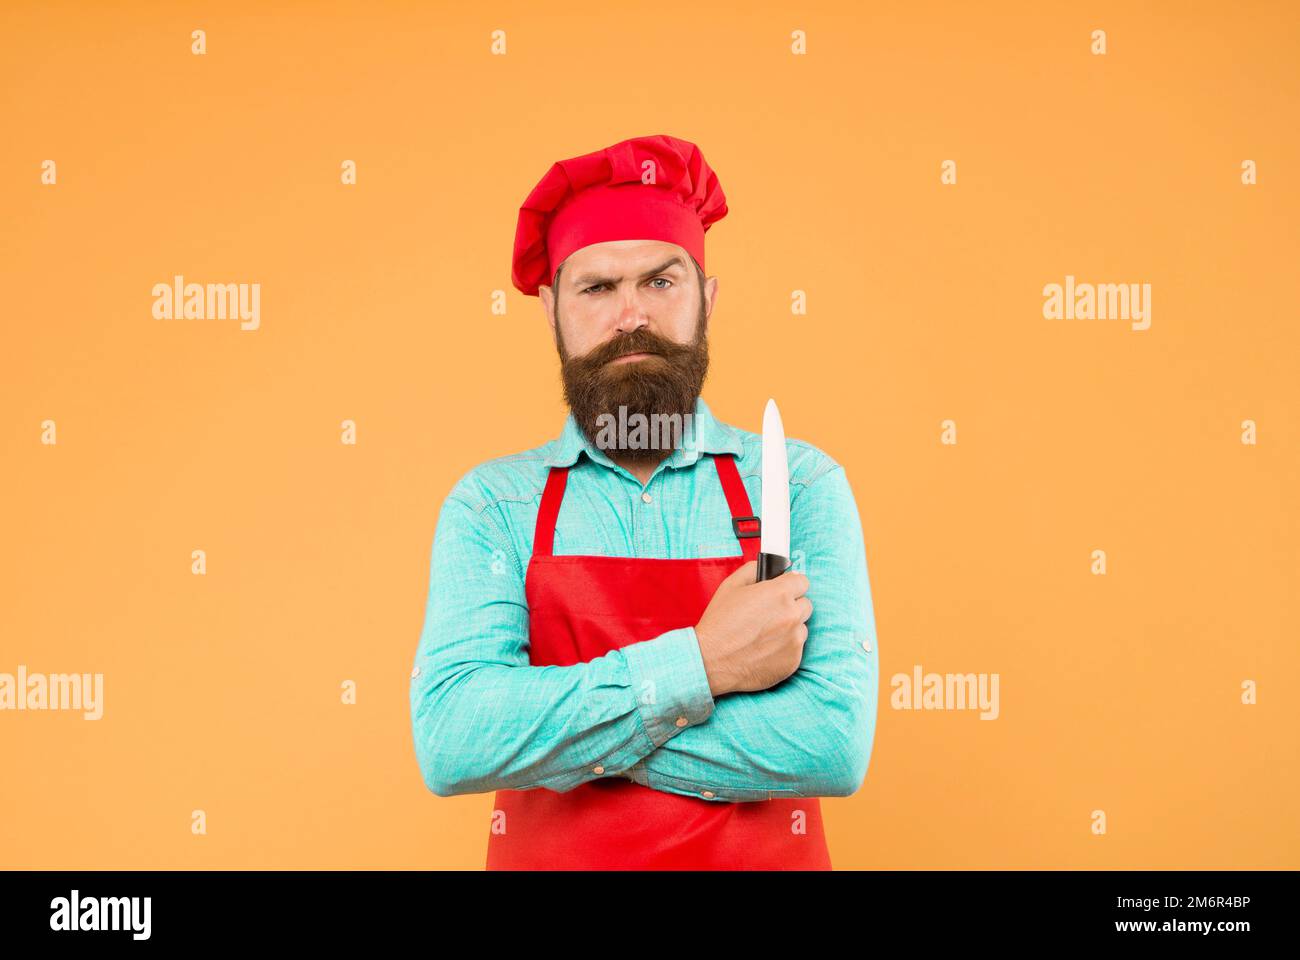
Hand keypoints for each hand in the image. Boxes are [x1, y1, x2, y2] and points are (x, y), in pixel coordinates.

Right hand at [694, 560, 812, 696]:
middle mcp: (791, 616)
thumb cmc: (719, 625)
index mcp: (779, 594)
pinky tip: (764, 648)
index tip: (784, 590)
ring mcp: (794, 640)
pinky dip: (785, 648)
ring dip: (789, 628)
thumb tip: (767, 567)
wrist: (711, 661)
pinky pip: (796, 649)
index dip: (791, 585)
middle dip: (791, 606)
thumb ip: (753, 570)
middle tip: (770, 613)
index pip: (802, 581)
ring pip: (801, 628)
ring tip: (765, 634)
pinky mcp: (793, 661)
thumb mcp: (730, 586)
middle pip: (805, 604)